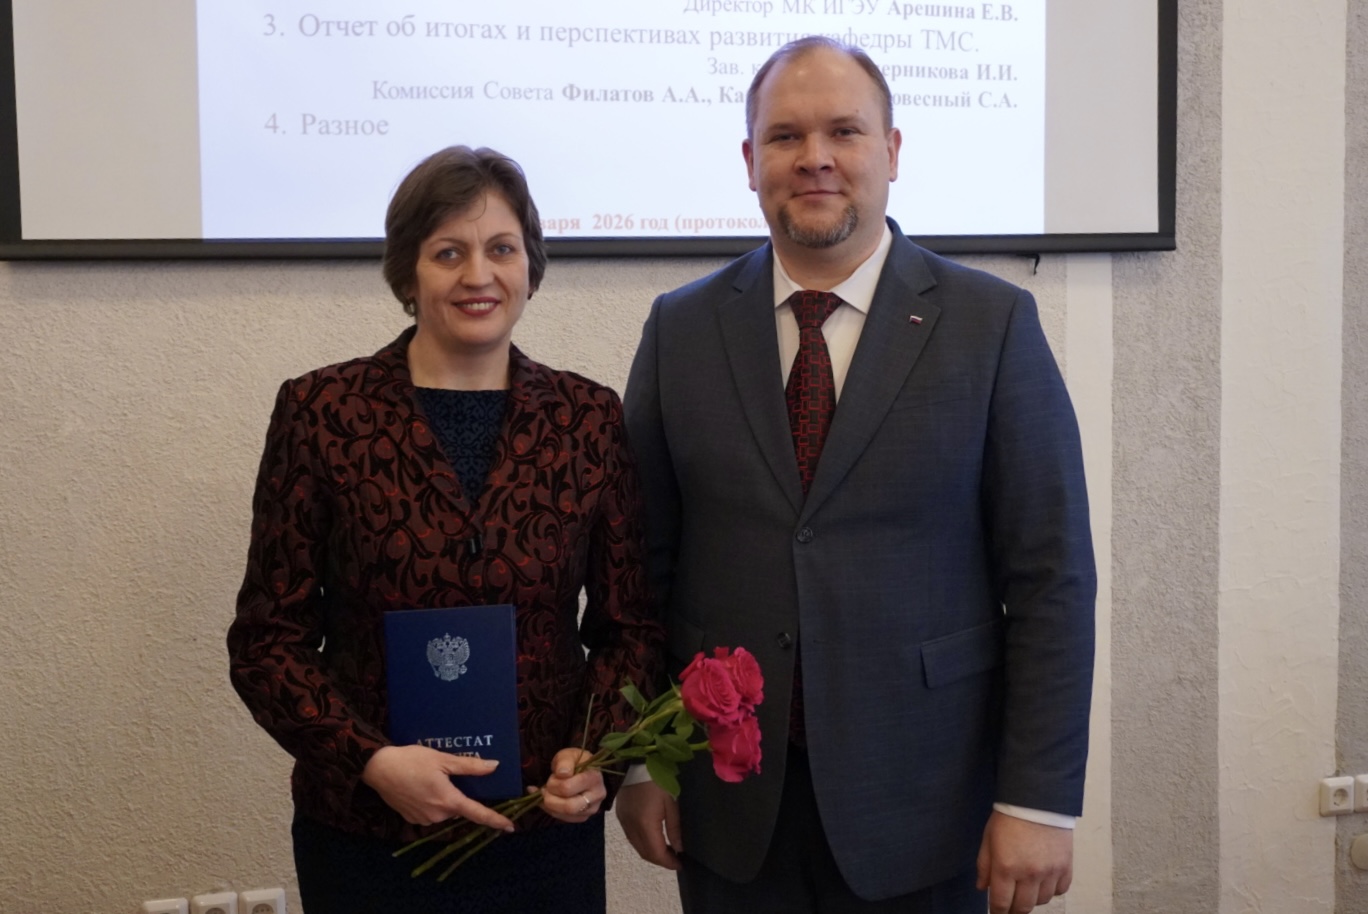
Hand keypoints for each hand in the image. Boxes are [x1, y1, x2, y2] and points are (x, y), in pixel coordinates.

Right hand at [361, 745, 513, 831]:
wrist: (378, 768)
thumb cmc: (411, 760)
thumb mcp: (442, 759)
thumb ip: (470, 766)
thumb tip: (494, 767)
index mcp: (448, 800)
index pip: (478, 814)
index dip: (495, 820)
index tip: (510, 827)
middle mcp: (437, 814)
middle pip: (458, 808)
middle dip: (459, 795)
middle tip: (447, 776)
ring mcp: (423, 819)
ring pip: (444, 810)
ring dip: (444, 798)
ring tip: (431, 778)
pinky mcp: (411, 819)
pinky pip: (430, 812)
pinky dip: (431, 801)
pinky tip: (421, 786)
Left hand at [533, 748, 605, 822]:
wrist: (583, 770)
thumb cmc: (575, 762)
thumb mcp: (569, 755)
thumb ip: (565, 762)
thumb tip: (562, 774)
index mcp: (594, 777)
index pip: (568, 788)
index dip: (554, 784)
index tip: (552, 776)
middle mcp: (597, 795)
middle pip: (569, 806)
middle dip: (551, 799)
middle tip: (545, 789)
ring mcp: (592, 808)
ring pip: (566, 815)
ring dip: (550, 805)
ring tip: (547, 793)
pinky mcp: (584, 816)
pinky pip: (564, 819)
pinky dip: (551, 811)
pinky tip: (547, 801)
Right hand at [614, 779, 682, 869]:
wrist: (636, 762)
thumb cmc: (658, 780)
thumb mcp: (671, 802)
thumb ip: (674, 828)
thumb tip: (678, 848)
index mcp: (646, 824)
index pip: (656, 853)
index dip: (668, 862)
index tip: (680, 864)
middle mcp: (631, 827)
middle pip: (645, 853)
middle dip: (660, 860)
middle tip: (674, 859)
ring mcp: (624, 822)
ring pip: (637, 847)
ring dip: (651, 853)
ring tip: (666, 851)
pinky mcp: (621, 816)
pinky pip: (631, 838)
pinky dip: (642, 844)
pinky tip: (652, 839)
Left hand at [975, 811, 1072, 913]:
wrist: (1037, 799)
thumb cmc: (1009, 817)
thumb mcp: (988, 839)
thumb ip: (984, 866)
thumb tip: (982, 888)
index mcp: (1006, 868)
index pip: (1001, 903)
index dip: (998, 912)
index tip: (997, 912)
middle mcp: (1029, 874)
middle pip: (1023, 907)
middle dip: (1014, 909)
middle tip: (1011, 905)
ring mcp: (1050, 872)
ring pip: (1042, 901)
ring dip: (1032, 898)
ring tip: (1026, 888)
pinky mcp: (1066, 866)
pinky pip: (1060, 890)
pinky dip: (1052, 890)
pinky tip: (1044, 880)